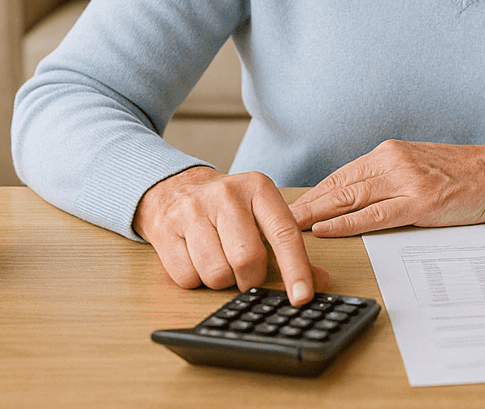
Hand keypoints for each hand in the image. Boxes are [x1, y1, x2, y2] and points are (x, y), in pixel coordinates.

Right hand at [132, 166, 329, 303]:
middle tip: (246, 273)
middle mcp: (226, 195)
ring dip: (222, 281)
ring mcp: (192, 211)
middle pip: (247, 259)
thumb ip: (289, 248)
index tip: (302, 297)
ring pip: (216, 273)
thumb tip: (319, 281)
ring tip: (220, 261)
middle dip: (250, 279)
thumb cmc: (227, 208)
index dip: (295, 269)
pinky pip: (187, 278)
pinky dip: (196, 280)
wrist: (175, 188)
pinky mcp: (166, 231)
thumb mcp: (261, 215)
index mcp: (258, 188)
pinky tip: (197, 260)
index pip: (284, 233)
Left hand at [290, 140, 484, 237]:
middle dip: (305, 204)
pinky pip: (374, 215)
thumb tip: (356, 197)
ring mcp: (405, 181)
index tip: (291, 206)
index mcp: (390, 152)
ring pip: (349, 199)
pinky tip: (325, 230)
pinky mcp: (420, 203)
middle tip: (272, 218)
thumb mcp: (419, 167)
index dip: (313, 193)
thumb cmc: (462, 174)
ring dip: (315, 214)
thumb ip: (389, 177)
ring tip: (288, 226)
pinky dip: (346, 224)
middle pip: (338, 186)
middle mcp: (392, 162)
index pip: (341, 175)